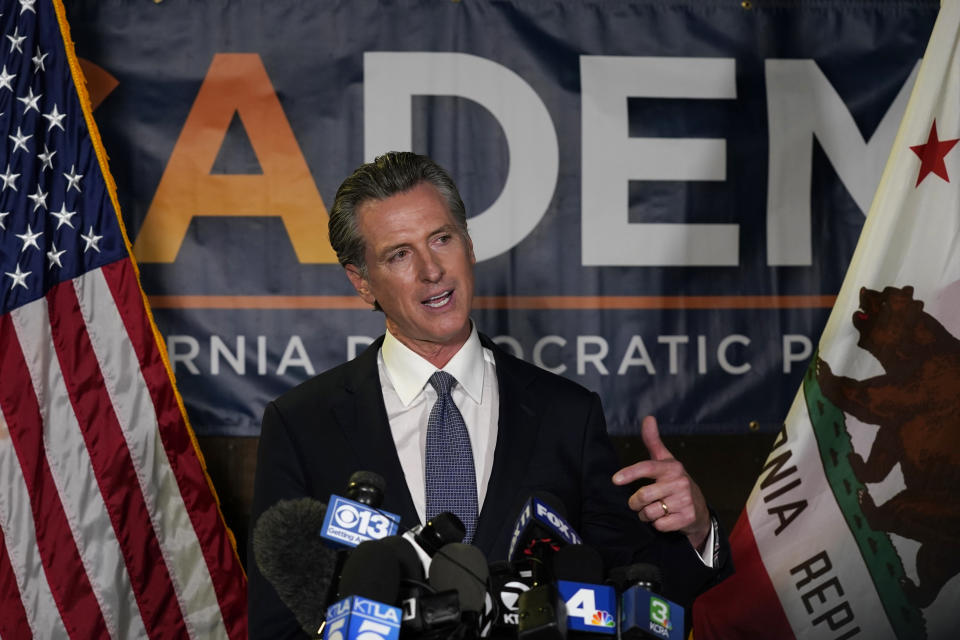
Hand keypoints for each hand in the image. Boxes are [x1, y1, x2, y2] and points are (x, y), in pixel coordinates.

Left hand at [612, 415, 710, 549]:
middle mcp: (679, 482)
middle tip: (639, 502)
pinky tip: (665, 518)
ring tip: (654, 509)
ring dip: (646, 514)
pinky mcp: (687, 518)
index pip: (647, 467)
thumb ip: (653, 441)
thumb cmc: (675, 482)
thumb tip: (648, 418)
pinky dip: (657, 524)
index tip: (615, 480)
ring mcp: (685, 501)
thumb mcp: (666, 461)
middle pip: (643, 495)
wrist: (699, 508)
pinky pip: (660, 525)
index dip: (630, 473)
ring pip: (650, 512)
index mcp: (672, 467)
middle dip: (635, 503)